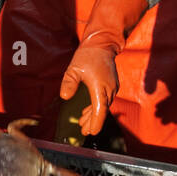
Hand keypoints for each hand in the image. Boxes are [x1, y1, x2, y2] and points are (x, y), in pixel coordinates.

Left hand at [59, 0, 148, 136]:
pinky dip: (96, 107)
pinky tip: (88, 112)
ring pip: (103, 106)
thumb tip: (65, 96)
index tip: (92, 132)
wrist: (102, 43)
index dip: (96, 122)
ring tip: (82, 124)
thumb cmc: (88, 55)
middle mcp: (109, 89)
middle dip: (93, 122)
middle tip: (84, 132)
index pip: (100, 110)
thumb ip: (69, 82)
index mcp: (101, 87)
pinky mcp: (110, 85)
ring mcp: (111, 87)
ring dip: (94, 115)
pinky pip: (104, 100)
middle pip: (101, 111)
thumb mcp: (74, 68)